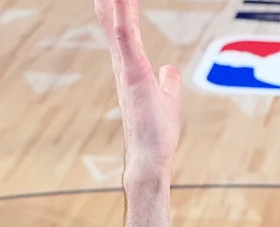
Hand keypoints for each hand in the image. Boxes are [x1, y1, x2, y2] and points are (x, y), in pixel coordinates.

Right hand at [94, 0, 180, 173]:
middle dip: (109, 1)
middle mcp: (122, 65)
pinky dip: (123, 17)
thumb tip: (170, 70)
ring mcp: (126, 69)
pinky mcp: (134, 75)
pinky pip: (127, 39)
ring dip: (114, 2)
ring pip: (118, 24)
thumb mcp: (168, 100)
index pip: (121, 28)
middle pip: (113, 21)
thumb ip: (168, 81)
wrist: (149, 158)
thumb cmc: (155, 134)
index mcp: (130, 67)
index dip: (118, 6)